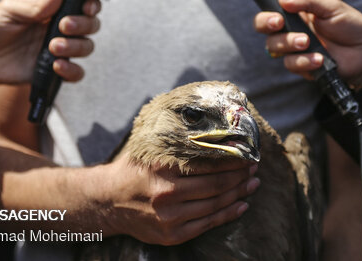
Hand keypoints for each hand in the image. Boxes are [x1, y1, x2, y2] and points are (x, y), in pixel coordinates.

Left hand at [0, 0, 100, 96]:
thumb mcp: (7, 10)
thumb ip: (34, 5)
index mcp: (51, 9)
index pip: (81, 3)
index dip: (91, 4)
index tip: (87, 7)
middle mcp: (59, 28)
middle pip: (90, 25)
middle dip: (83, 24)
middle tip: (64, 26)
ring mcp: (58, 50)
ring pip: (86, 47)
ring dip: (76, 46)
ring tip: (52, 47)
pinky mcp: (52, 70)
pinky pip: (75, 72)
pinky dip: (72, 70)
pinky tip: (56, 66)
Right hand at [101, 152, 258, 245]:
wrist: (107, 202)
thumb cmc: (134, 169)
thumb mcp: (150, 150)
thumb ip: (176, 142)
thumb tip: (212, 128)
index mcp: (162, 168)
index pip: (207, 164)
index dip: (231, 161)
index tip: (246, 154)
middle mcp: (166, 193)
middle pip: (215, 186)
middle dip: (240, 177)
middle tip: (254, 168)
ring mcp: (169, 217)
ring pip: (215, 205)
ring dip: (238, 194)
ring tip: (252, 184)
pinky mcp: (172, 234)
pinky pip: (208, 224)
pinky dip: (228, 214)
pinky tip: (241, 205)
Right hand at [225, 0, 361, 87]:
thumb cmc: (351, 25)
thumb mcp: (332, 7)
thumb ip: (307, 1)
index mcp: (296, 6)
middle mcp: (290, 25)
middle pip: (261, 23)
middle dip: (265, 22)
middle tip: (279, 22)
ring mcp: (293, 46)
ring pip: (273, 45)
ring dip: (288, 43)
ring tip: (308, 43)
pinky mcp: (300, 65)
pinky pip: (290, 63)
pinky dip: (303, 61)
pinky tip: (319, 59)